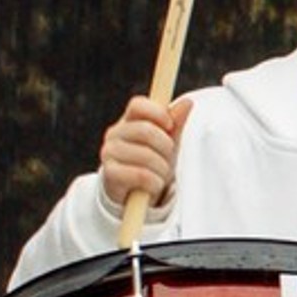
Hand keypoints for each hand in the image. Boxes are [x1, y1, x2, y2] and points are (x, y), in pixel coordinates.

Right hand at [100, 95, 187, 209]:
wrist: (137, 193)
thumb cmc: (154, 162)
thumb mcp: (168, 142)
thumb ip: (175, 123)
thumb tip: (187, 102)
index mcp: (129, 120)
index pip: (138, 104)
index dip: (157, 112)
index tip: (170, 125)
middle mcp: (115, 133)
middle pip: (145, 130)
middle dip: (165, 146)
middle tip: (168, 157)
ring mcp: (109, 152)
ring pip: (145, 155)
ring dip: (162, 168)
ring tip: (161, 174)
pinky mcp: (110, 172)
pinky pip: (141, 175)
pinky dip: (154, 182)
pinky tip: (154, 184)